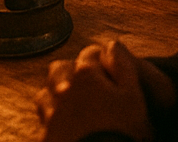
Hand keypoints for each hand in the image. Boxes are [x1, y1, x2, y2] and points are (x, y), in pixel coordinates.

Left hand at [34, 40, 170, 140]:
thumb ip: (122, 65)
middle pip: (60, 69)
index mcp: (85, 75)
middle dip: (71, 71)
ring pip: (47, 93)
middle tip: (87, 85)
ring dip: (57, 94)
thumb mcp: (133, 95)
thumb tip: (112, 44)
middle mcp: (62, 89)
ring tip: (72, 106)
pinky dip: (53, 118)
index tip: (110, 69)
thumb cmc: (122, 129)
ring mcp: (51, 112)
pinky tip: (65, 126)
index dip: (102, 58)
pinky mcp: (45, 134)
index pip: (90, 53)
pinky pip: (44, 119)